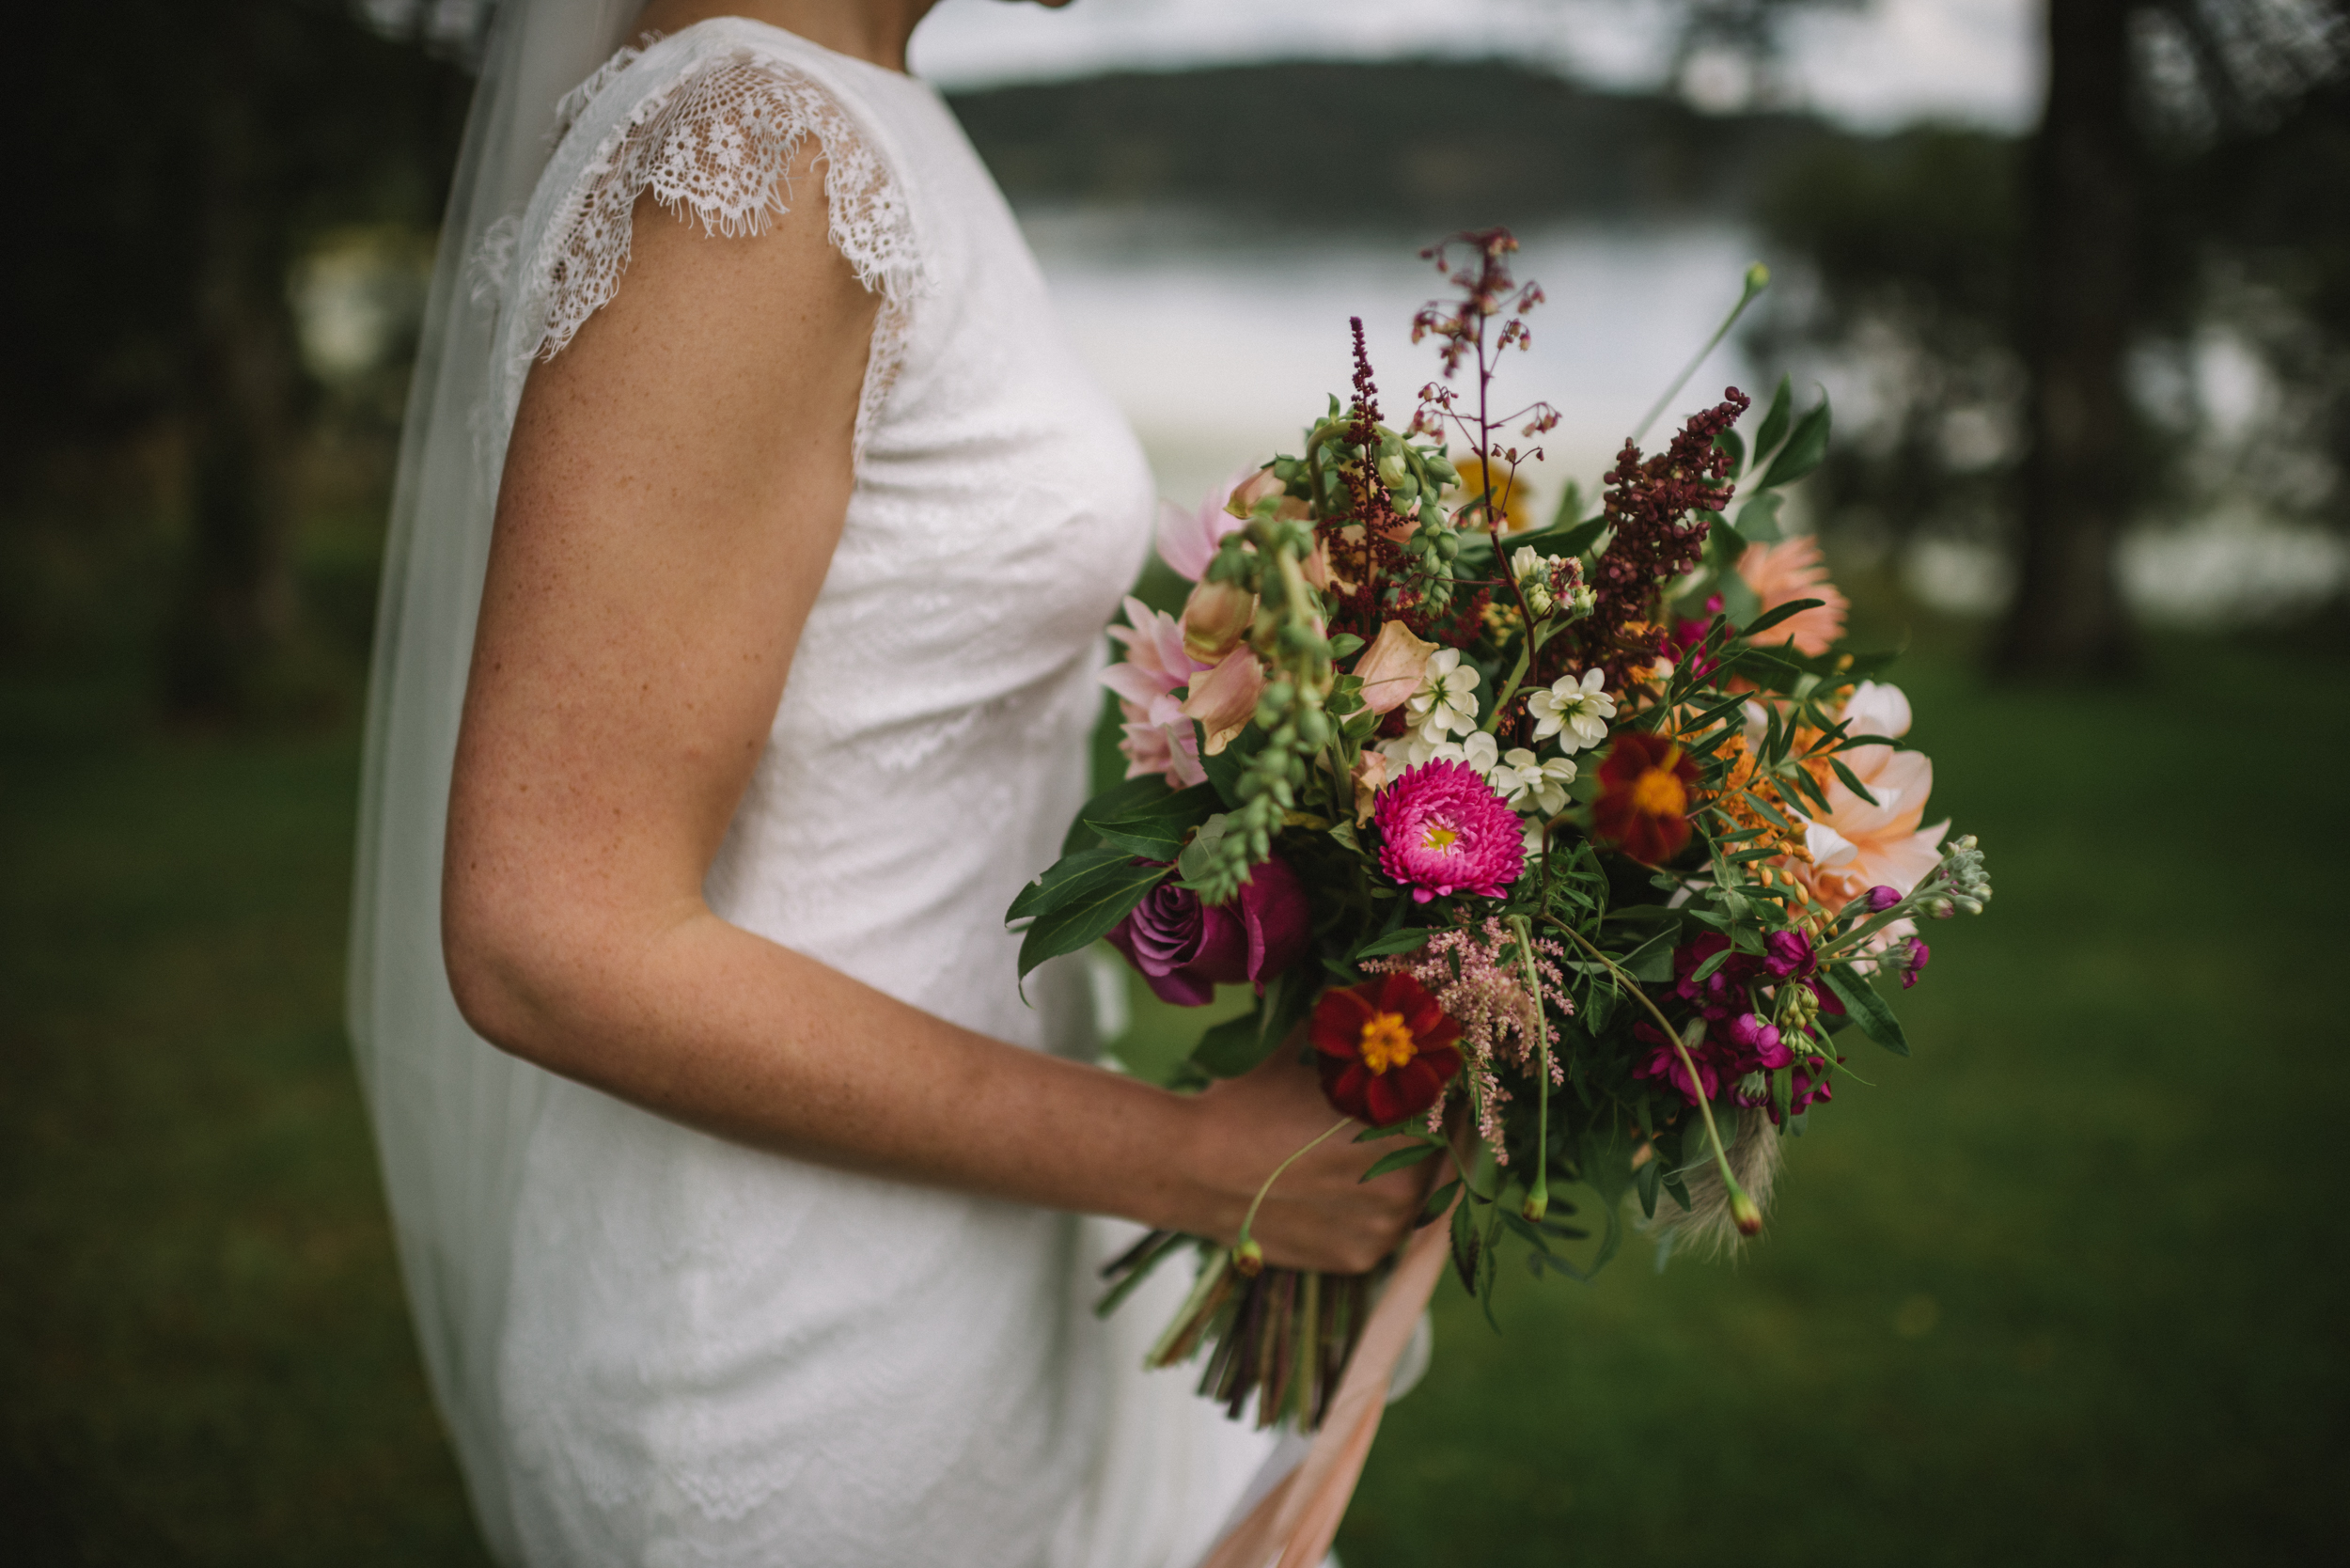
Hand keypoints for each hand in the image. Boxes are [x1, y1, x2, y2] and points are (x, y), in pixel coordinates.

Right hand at [1172, 1040, 1438, 1273]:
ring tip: (1358, 1153)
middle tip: (1389, 1118)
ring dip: (1399, 1176)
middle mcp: (1409, 1188)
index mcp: (1409, 1130)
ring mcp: (1386, 1231)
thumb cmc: (1254, 1100)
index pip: (1450, 1112)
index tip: (1422, 1081)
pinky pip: (1384, 1232)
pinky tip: (1338, 1187)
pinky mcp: (1359, 1260)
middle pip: (1439, 1158)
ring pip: (1414, 1199)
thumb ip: (1353, 1025)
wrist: (1193, 1166)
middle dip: (1421, 1136)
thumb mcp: (1309, 1048)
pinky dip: (1370, 1212)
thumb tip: (1381, 994)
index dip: (1438, 1094)